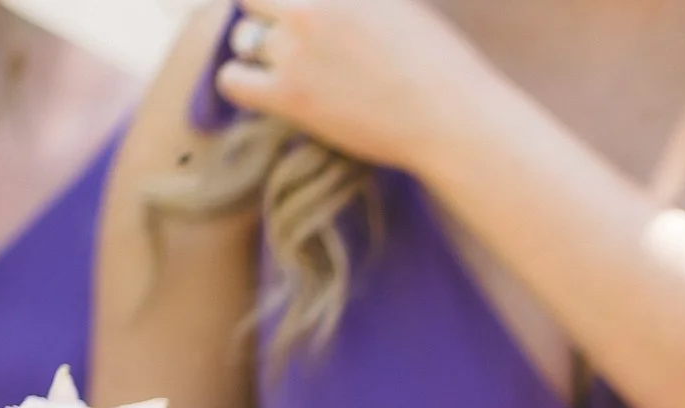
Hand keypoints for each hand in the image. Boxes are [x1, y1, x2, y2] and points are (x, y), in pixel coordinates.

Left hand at [215, 0, 495, 170]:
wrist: (453, 118)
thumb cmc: (440, 66)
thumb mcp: (399, 7)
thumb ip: (360, 3)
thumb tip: (337, 11)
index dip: (281, 2)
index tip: (290, 16)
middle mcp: (310, 9)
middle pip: (254, 0)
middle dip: (268, 17)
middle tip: (293, 42)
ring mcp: (297, 51)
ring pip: (244, 39)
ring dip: (261, 52)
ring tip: (290, 71)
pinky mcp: (291, 96)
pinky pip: (231, 80)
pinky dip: (240, 82)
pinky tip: (263, 91)